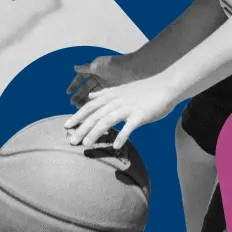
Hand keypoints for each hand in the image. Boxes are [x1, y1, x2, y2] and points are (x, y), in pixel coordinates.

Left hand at [63, 78, 178, 148]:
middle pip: (95, 115)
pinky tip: (115, 146)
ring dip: (96, 133)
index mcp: (111, 95)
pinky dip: (122, 136)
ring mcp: (129, 107)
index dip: (77, 116)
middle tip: (71, 141)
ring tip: (86, 144)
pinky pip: (129, 126)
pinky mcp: (141, 114)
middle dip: (82, 128)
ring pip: (108, 120)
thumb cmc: (144, 89)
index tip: (66, 126)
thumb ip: (105, 93)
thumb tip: (90, 96)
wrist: (165, 85)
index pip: (90, 107)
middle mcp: (117, 101)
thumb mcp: (122, 88)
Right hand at [66, 53, 144, 106]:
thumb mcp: (99, 65)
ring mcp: (107, 85)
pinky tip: (91, 110)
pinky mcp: (113, 92)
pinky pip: (102, 99)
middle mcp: (100, 76)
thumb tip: (74, 67)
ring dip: (86, 100)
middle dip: (79, 95)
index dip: (74, 84)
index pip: (81, 77)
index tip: (68, 93)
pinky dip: (96, 104)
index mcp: (95, 69)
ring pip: (93, 94)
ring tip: (80, 108)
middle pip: (86, 87)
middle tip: (73, 104)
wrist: (135, 70)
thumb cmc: (116, 65)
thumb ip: (86, 68)